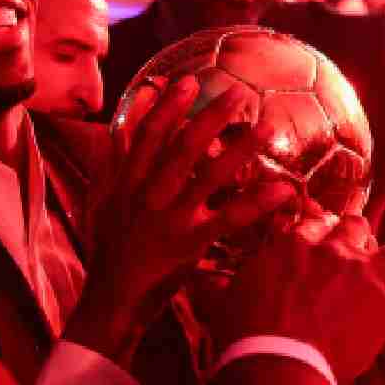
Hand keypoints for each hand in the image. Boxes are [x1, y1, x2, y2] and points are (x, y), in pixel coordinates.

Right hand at [65, 75, 294, 362]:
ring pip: (208, 177)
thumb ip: (113, 159)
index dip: (167, 107)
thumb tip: (119, 120)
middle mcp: (147, 195)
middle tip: (239, 93)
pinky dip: (256, 203)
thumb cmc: (110, 250)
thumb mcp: (103, 200)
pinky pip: (228, 219)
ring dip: (240, 149)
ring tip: (266, 128)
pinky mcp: (189, 245)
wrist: (110, 302)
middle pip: (182, 148)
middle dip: (211, 118)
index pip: (147, 136)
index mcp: (126, 183)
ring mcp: (169, 219)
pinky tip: (282, 190)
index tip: (188, 82)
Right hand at [218, 214, 384, 384]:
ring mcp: (363, 276)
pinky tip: (375, 335)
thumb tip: (204, 278)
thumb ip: (231, 278)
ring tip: (369, 294)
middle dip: (353, 240)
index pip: (315, 221)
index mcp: (294, 242)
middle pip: (355, 225)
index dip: (318, 235)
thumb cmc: (246, 334)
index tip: (317, 248)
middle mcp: (332, 249)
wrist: (277, 365)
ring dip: (377, 272)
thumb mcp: (228, 297)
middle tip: (346, 263)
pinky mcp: (384, 308)